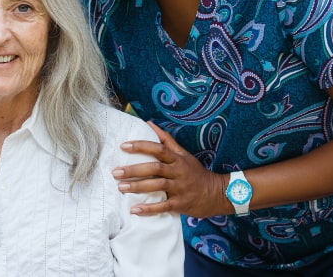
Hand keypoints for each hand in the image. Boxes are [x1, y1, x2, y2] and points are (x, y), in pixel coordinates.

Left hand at [112, 122, 227, 217]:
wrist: (217, 193)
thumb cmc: (196, 172)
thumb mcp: (184, 154)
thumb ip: (166, 140)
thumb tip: (150, 123)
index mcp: (177, 159)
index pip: (158, 149)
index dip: (141, 146)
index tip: (123, 146)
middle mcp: (178, 172)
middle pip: (155, 168)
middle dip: (134, 170)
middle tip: (116, 171)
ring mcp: (180, 188)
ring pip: (157, 186)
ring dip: (138, 187)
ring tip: (121, 188)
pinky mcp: (181, 204)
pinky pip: (163, 206)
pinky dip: (149, 209)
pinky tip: (134, 209)